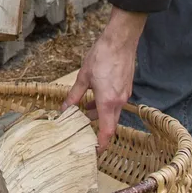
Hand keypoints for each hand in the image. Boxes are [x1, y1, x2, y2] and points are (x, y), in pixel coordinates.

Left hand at [63, 7, 146, 150]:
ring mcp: (124, 94)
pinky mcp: (126, 87)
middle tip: (84, 133)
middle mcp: (119, 101)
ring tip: (83, 112)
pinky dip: (105, 105)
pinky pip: (115, 102)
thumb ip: (74, 95)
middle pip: (109, 124)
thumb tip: (65, 109)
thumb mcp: (83, 76)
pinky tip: (93, 97)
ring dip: (99, 115)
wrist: (120, 39)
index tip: (95, 152)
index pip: (107, 131)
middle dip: (97, 129)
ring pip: (112, 112)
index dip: (101, 144)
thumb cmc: (102, 55)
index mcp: (108, 102)